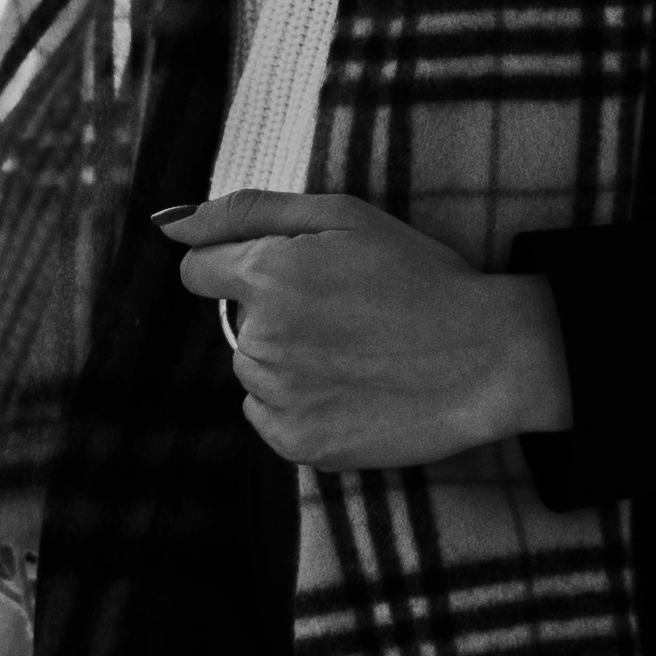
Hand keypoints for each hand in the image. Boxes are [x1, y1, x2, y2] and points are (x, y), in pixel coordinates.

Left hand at [162, 191, 571, 471]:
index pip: (199, 271)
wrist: (486, 358)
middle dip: (274, 313)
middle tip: (346, 312)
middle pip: (236, 324)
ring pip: (253, 371)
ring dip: (287, 360)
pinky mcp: (298, 444)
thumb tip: (169, 223)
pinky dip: (299, 404)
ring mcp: (279, 398)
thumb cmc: (420, 277)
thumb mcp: (343, 216)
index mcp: (268, 276)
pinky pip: (269, 416)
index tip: (287, 273)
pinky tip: (351, 389)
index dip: (240, 265)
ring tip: (355, 352)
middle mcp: (262, 340)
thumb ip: (248, 211)